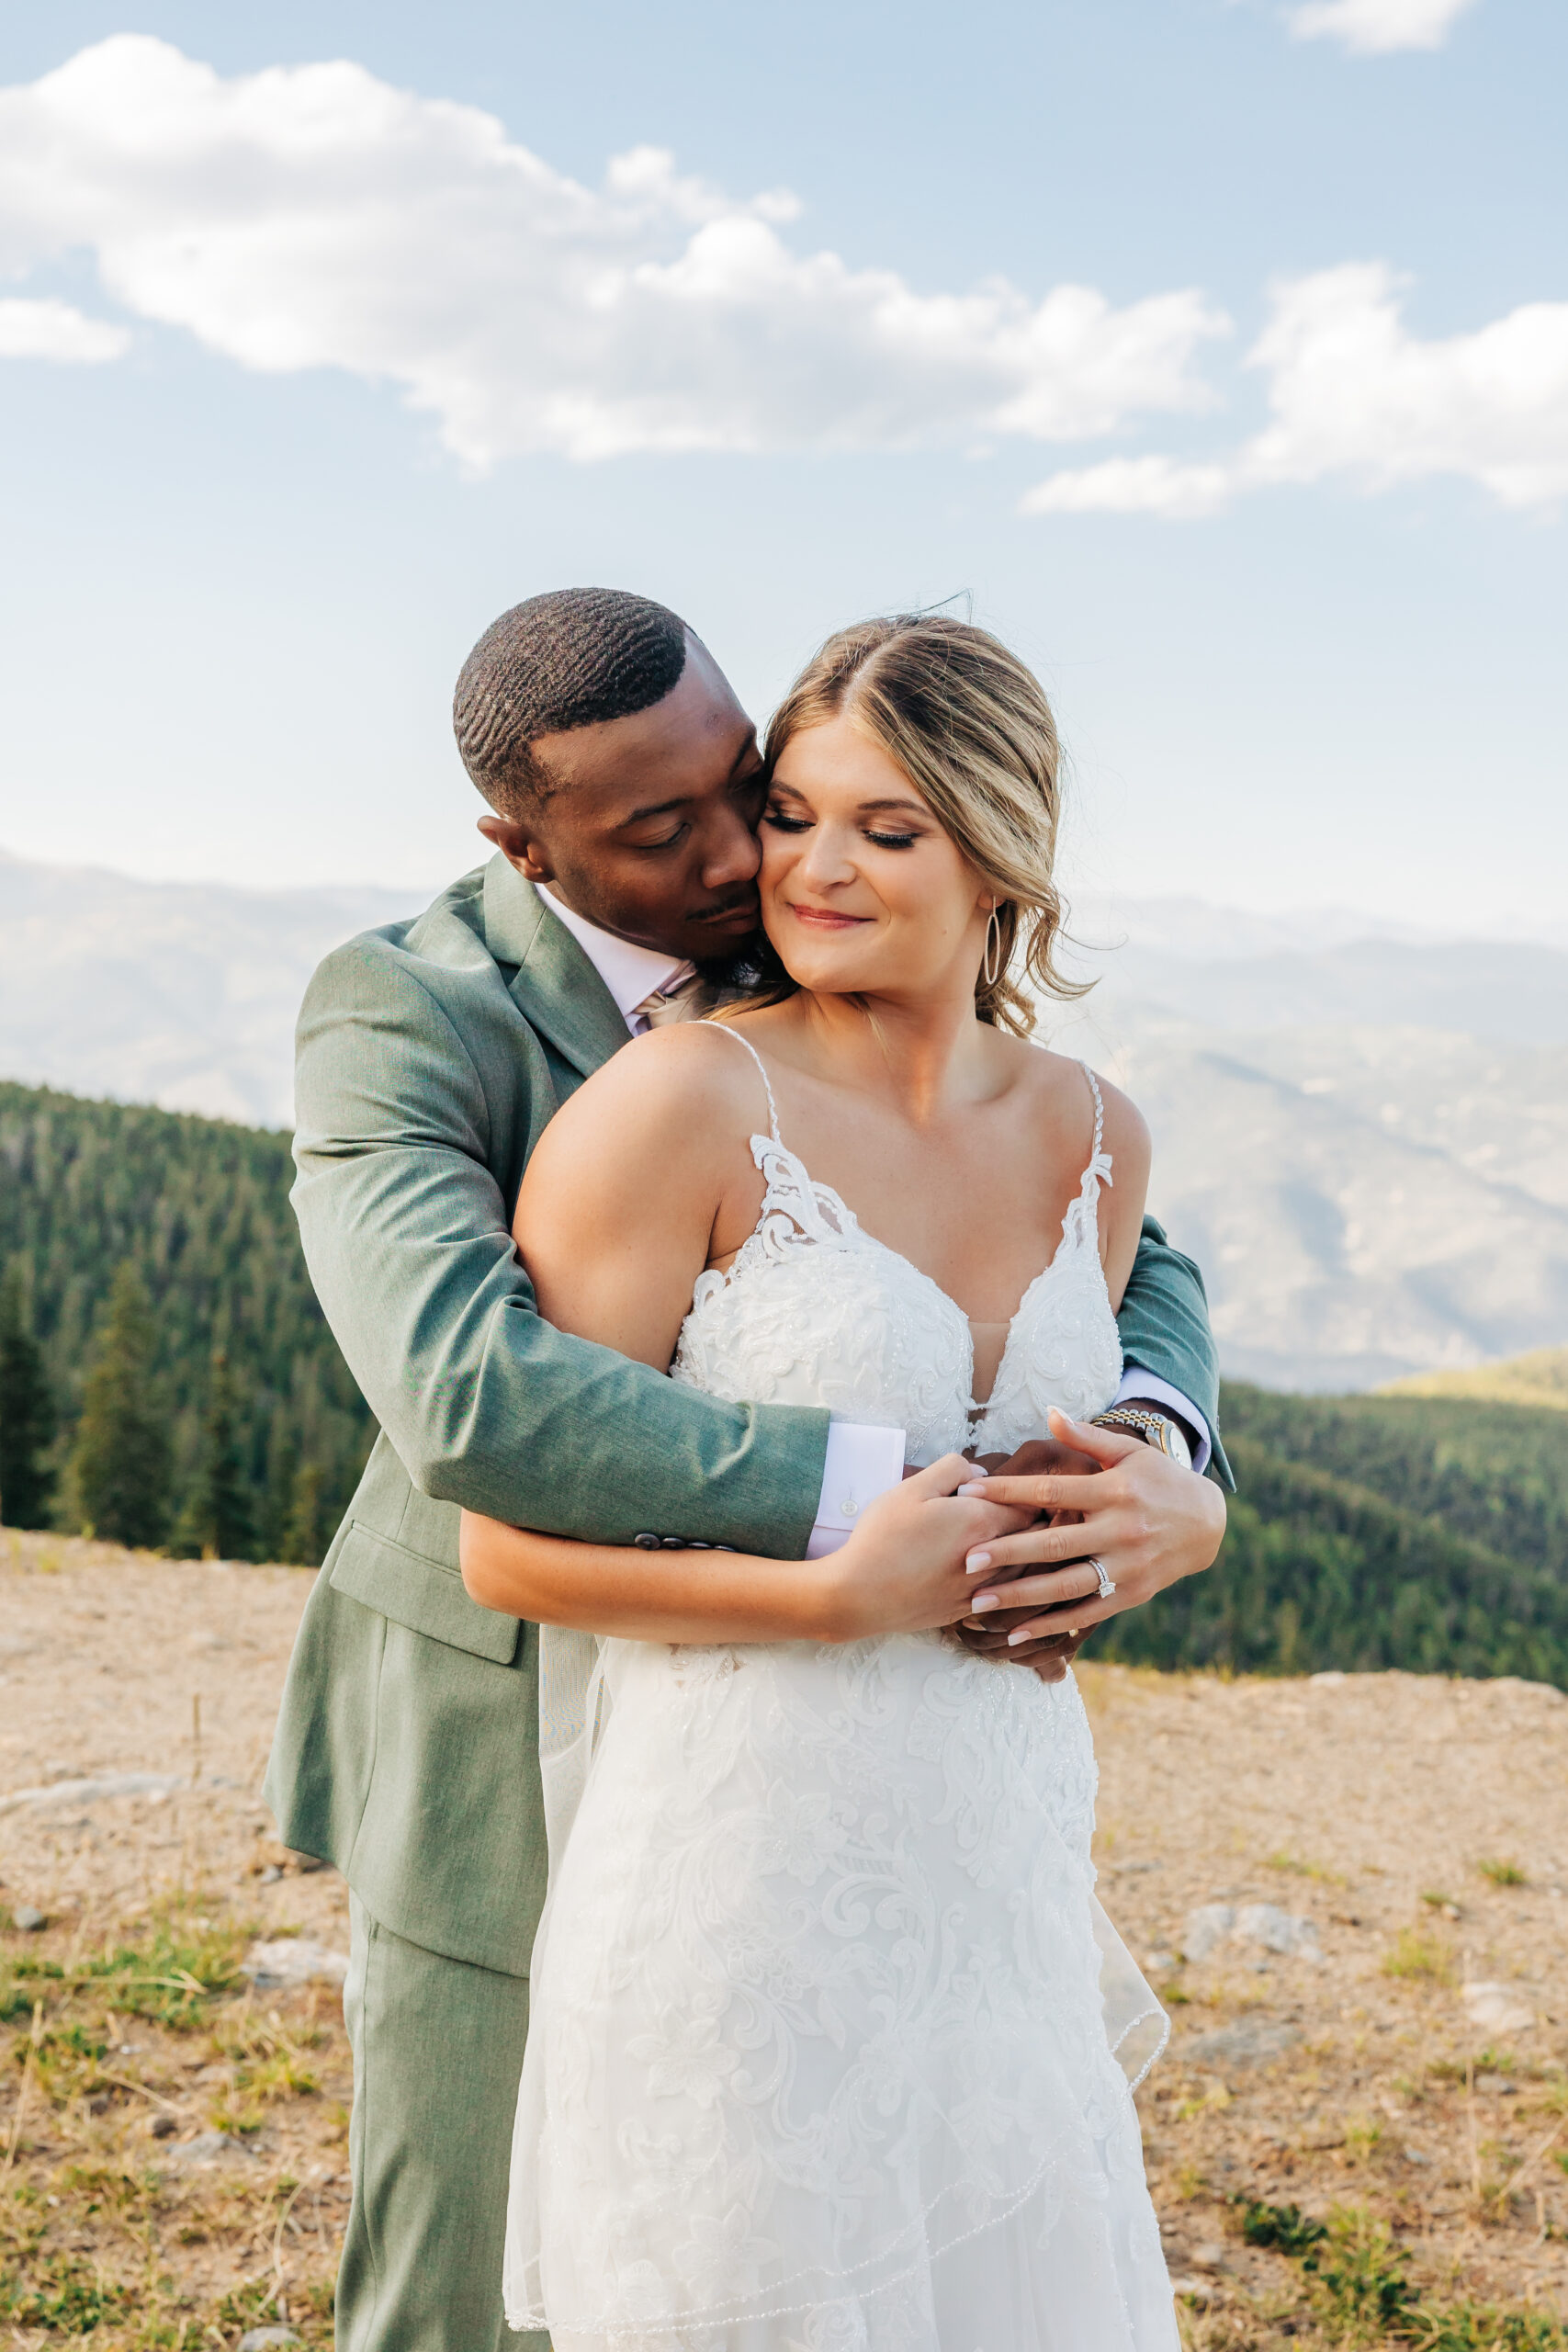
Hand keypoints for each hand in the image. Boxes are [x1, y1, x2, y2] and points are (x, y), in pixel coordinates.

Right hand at [823, 1454, 1034, 1642]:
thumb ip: (951, 1469)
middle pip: (1031, 1535)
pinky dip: (1007, 1578)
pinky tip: (993, 1570)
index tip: (1022, 1490)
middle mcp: (990, 1557)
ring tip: (1016, 1538)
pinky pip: (1003, 1592)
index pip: (1027, 1504)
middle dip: (1030, 1520)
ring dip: (1023, 1550)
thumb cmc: (883, 1537)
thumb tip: (980, 1473)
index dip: (1025, 1494)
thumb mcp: (912, 1488)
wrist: (860, 1594)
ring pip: (1022, 1566)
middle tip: (1026, 1509)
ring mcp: (981, 1588)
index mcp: (980, 1520)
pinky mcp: (967, 1609)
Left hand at [955, 1409, 1225, 1653]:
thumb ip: (1086, 1437)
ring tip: (977, 1602)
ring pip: (1066, 1585)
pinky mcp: (1132, 1594)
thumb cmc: (1158, 1480)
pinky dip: (1051, 1625)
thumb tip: (1049, 1411)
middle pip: (1054, 1543)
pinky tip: (1015, 1634)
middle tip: (965, 1559)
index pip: (1051, 1490)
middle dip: (1007, 1552)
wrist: (1207, 1522)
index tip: (969, 1493)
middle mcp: (1120, 1530)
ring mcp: (1127, 1566)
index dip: (1008, 1491)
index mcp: (1113, 1491)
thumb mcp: (1128, 1452)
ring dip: (1020, 1596)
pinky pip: (1085, 1613)